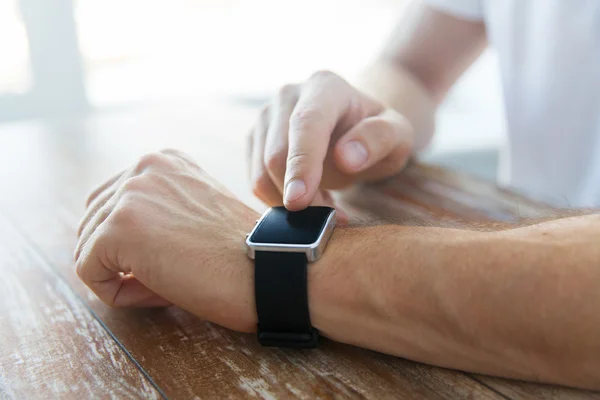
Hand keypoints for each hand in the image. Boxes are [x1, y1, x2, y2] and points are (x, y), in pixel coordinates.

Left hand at [74, 149, 258, 331]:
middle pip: (93, 221)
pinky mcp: (119, 229)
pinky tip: (158, 294)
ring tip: (165, 286)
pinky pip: (88, 270)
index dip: (133, 242)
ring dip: (119, 275)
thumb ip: (156, 212)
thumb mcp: (195, 213)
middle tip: (167, 277)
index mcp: (163, 161)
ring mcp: (129, 195)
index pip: (112, 201)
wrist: (270, 265)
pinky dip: (115, 292)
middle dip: (120, 259)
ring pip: (88, 247)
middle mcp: (143, 167)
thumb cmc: (242, 251)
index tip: (172, 258)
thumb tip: (106, 245)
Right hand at [248, 70, 412, 210]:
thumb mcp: (397, 134)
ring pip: (261, 172)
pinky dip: (279, 201)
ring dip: (290, 202)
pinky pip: (256, 181)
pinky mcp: (255, 140)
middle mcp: (288, 95)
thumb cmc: (377, 132)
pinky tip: (308, 198)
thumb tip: (346, 158)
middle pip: (276, 154)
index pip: (305, 125)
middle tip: (332, 216)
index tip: (300, 201)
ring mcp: (266, 117)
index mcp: (325, 87)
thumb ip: (379, 139)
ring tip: (326, 204)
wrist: (354, 128)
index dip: (301, 164)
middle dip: (301, 196)